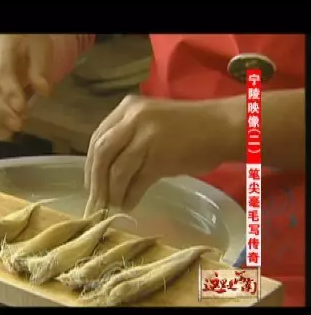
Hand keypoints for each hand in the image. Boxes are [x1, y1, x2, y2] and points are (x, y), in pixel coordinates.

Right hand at [0, 34, 53, 140]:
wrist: (12, 37)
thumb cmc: (29, 43)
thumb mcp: (40, 48)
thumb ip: (40, 69)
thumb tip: (44, 91)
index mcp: (0, 48)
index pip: (0, 72)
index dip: (9, 92)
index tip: (22, 109)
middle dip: (1, 112)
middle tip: (18, 125)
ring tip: (9, 133)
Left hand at [84, 94, 241, 213]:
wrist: (224, 127)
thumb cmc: (189, 127)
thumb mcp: (151, 123)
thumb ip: (127, 139)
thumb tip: (105, 173)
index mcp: (127, 108)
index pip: (97, 138)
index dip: (90, 165)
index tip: (90, 184)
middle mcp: (133, 118)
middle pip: (101, 153)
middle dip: (95, 181)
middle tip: (96, 201)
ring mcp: (147, 137)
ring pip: (117, 170)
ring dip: (112, 193)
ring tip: (113, 207)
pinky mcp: (160, 157)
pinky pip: (137, 181)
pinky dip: (130, 196)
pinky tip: (130, 205)